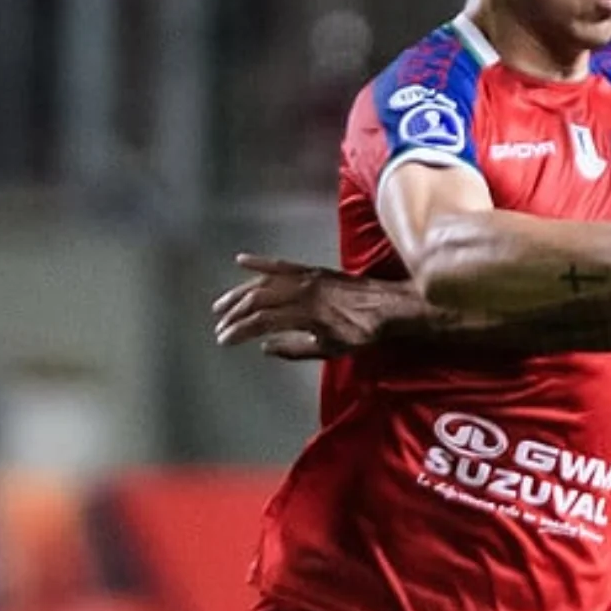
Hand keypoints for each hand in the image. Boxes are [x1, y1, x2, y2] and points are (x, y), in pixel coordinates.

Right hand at [212, 254, 394, 359]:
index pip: (260, 321)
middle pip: (257, 299)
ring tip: (222, 304)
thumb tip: (265, 347)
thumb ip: (294, 349)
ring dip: (240, 292)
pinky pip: (283, 264)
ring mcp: (308, 278)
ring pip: (265, 282)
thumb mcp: (330, 350)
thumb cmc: (363, 332)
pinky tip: (241, 260)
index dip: (239, 331)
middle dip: (234, 314)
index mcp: (304, 314)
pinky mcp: (314, 270)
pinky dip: (261, 262)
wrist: (390, 306)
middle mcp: (302, 292)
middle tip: (220, 326)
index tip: (225, 340)